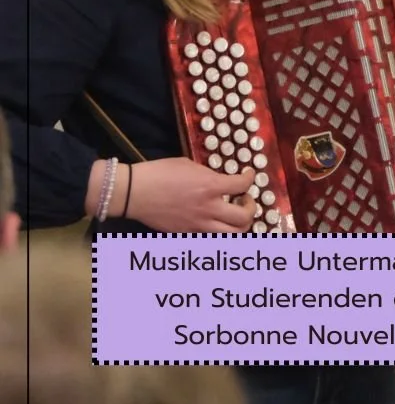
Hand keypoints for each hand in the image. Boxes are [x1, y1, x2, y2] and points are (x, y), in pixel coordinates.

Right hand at [123, 157, 257, 232]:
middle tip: (244, 198)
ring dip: (239, 224)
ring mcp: (198, 225)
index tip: (249, 175)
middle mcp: (208, 209)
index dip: (251, 178)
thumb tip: (219, 181)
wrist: (134, 192)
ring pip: (232, 235)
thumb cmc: (160, 173)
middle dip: (251, 207)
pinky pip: (211, 237)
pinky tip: (214, 220)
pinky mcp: (187, 234)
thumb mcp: (190, 166)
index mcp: (210, 186)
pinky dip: (219, 230)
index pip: (243, 185)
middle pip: (245, 218)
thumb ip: (209, 175)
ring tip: (234, 213)